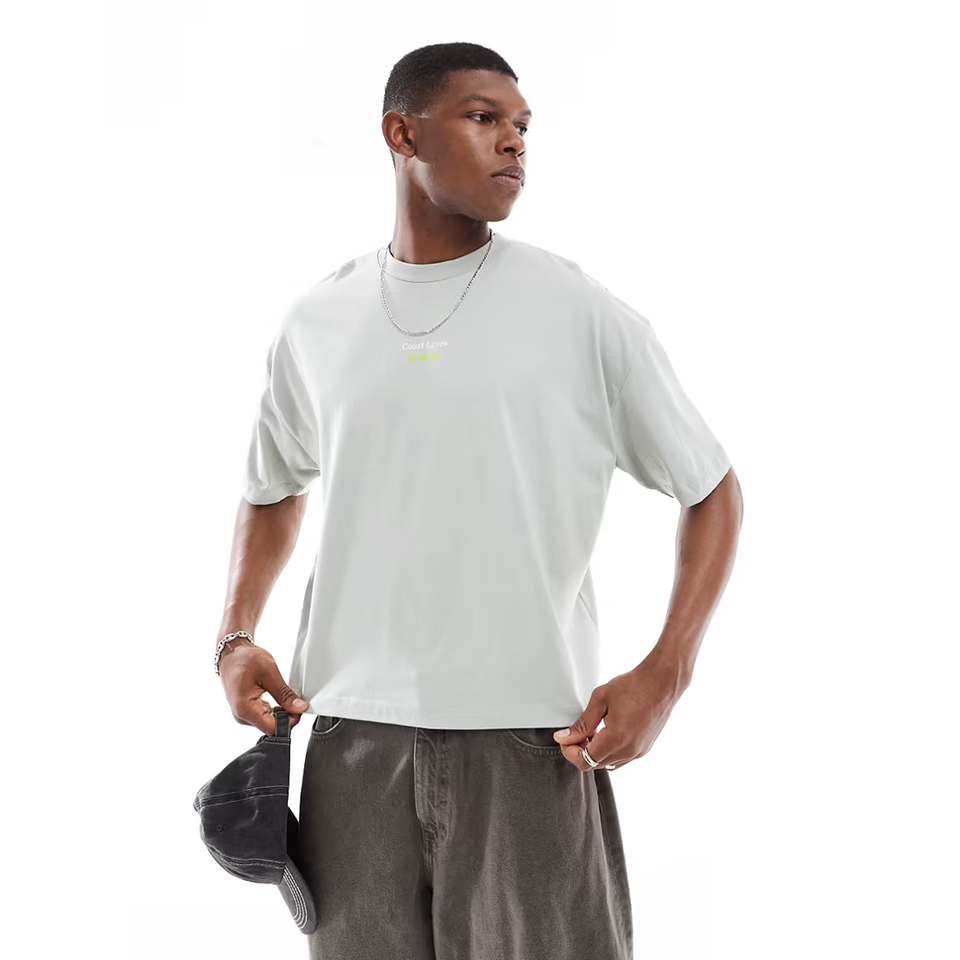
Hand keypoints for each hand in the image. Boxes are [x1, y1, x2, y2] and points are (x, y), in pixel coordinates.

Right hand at [218, 639, 310, 735]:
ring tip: (285, 696)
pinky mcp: (246, 711)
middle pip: (271, 727)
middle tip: (295, 700)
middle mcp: (242, 716)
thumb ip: (284, 694)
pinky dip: (275, 710)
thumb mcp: (269, 673)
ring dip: (282, 713)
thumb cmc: (244, 659)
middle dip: (287, 717)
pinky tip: (278, 698)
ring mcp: (243, 715)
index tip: (298, 709)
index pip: (273, 729)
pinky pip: (264, 716)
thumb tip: (300, 708)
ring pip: (269, 723)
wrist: (231, 653)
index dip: (289, 722)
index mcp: (245, 709)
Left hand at [552, 650, 689, 771]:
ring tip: (591, 731)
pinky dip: (609, 751)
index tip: (564, 740)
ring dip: (595, 752)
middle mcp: (629, 751)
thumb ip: (582, 723)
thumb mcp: (600, 699)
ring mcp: (639, 752)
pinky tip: (606, 733)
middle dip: (581, 751)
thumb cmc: (633, 686)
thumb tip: (564, 738)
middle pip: (595, 764)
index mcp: (616, 739)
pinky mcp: (645, 748)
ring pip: (608, 763)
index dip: (569, 753)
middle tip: (575, 733)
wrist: (662, 682)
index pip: (585, 761)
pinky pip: (621, 759)